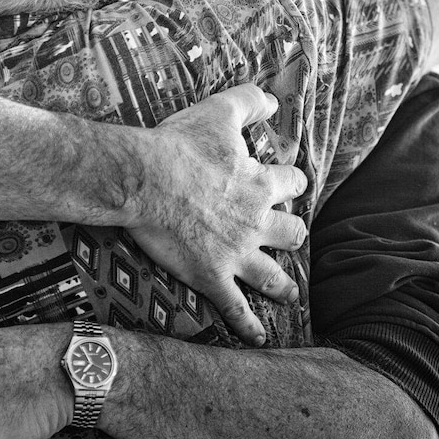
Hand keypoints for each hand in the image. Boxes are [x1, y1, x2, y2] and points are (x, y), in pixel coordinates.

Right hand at [127, 84, 307, 345]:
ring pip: (274, 277)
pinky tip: (257, 338)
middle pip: (292, 234)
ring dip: (284, 286)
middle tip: (291, 237)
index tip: (291, 184)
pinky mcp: (213, 277)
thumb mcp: (219, 111)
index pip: (293, 185)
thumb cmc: (180, 144)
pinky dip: (248, 326)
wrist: (146, 179)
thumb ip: (250, 101)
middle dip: (293, 235)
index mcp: (261, 184)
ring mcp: (237, 254)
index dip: (293, 184)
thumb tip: (276, 100)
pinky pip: (236, 309)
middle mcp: (257, 222)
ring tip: (290, 294)